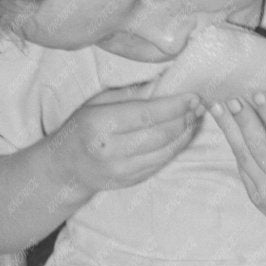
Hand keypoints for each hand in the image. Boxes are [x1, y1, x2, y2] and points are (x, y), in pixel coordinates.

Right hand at [51, 85, 200, 192]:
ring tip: (194, 118)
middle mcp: (111, 151)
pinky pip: (161, 163)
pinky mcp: (131, 182)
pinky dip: (176, 148)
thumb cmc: (82, 128)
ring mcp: (121, 170)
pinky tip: (183, 134)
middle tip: (198, 106)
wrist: (66, 167)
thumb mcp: (98, 102)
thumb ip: (131, 94)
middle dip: (184, 119)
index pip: (146, 115)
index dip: (174, 106)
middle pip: (160, 135)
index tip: (192, 96)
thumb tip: (165, 83)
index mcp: (100, 125)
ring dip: (185, 134)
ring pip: (165, 152)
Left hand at [209, 92, 265, 239]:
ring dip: (230, 131)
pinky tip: (228, 128)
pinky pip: (243, 169)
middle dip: (245, 121)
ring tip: (219, 108)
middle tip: (234, 98)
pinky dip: (235, 146)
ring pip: (245, 158)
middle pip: (261, 149)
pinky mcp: (256, 201)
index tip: (259, 94)